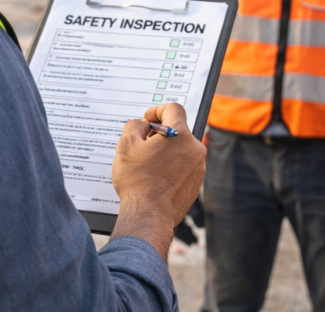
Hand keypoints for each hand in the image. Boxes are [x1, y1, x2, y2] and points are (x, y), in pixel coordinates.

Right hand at [110, 103, 205, 259]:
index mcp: (180, 135)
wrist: (149, 216)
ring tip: (147, 163)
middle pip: (178, 130)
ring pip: (181, 149)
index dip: (157, 110)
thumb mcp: (126, 146)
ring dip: (166, 151)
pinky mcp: (196, 183)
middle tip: (143, 143)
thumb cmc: (137, 182)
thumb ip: (134, 126)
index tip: (148, 119)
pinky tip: (155, 177)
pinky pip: (184, 166)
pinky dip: (171, 166)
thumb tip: (143, 125)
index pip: (173, 109)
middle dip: (160, 133)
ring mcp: (198, 168)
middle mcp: (195, 149)